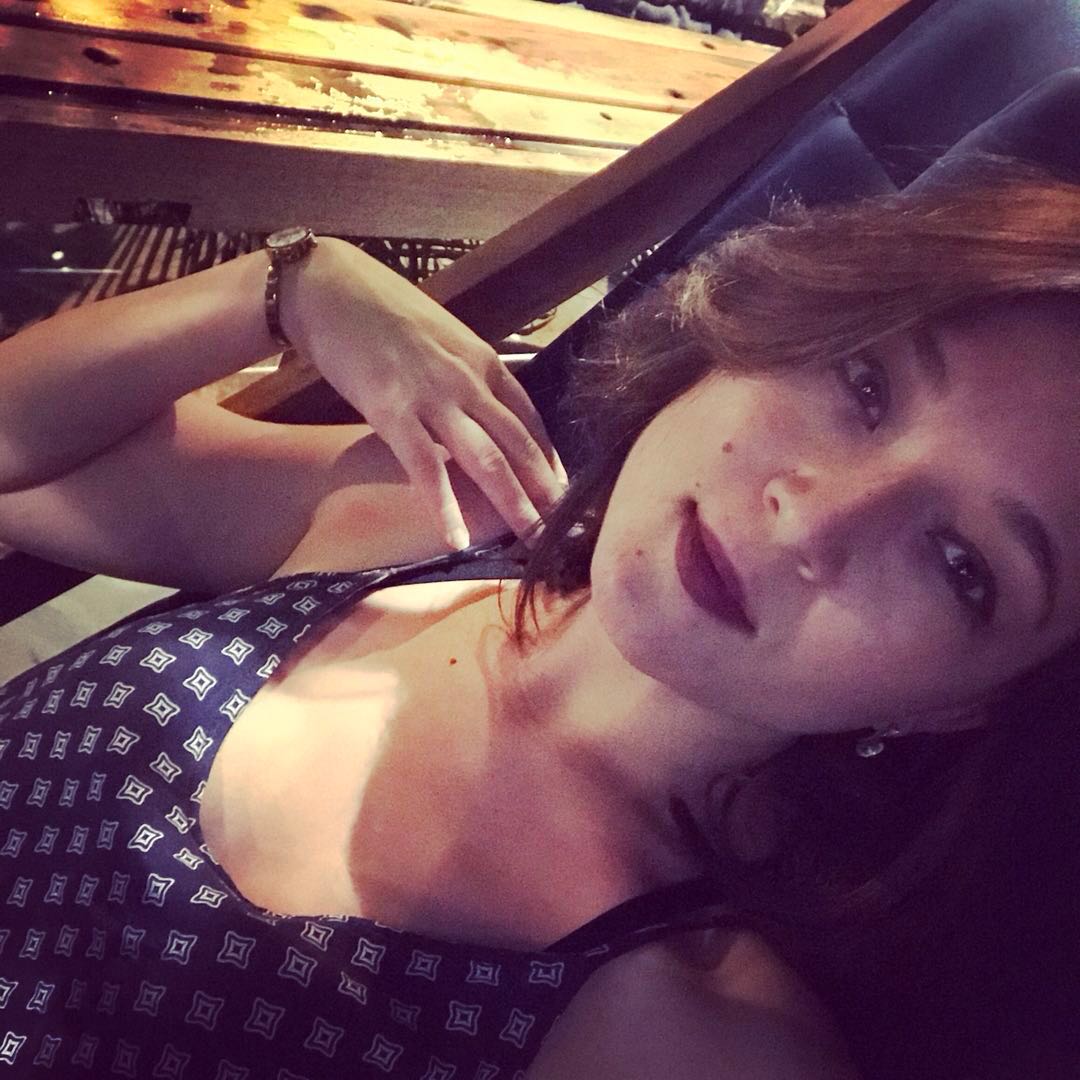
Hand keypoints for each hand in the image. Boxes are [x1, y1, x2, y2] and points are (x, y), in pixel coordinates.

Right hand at [288, 238, 568, 549]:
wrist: (330, 285)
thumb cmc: (382, 309)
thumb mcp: (443, 337)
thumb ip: (466, 374)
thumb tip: (479, 408)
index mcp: (484, 362)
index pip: (530, 419)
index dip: (550, 460)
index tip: (565, 494)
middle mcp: (468, 381)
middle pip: (520, 445)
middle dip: (547, 492)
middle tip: (569, 531)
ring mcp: (433, 397)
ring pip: (486, 459)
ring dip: (514, 504)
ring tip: (534, 541)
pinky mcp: (392, 411)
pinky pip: (425, 467)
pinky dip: (443, 506)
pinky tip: (457, 540)